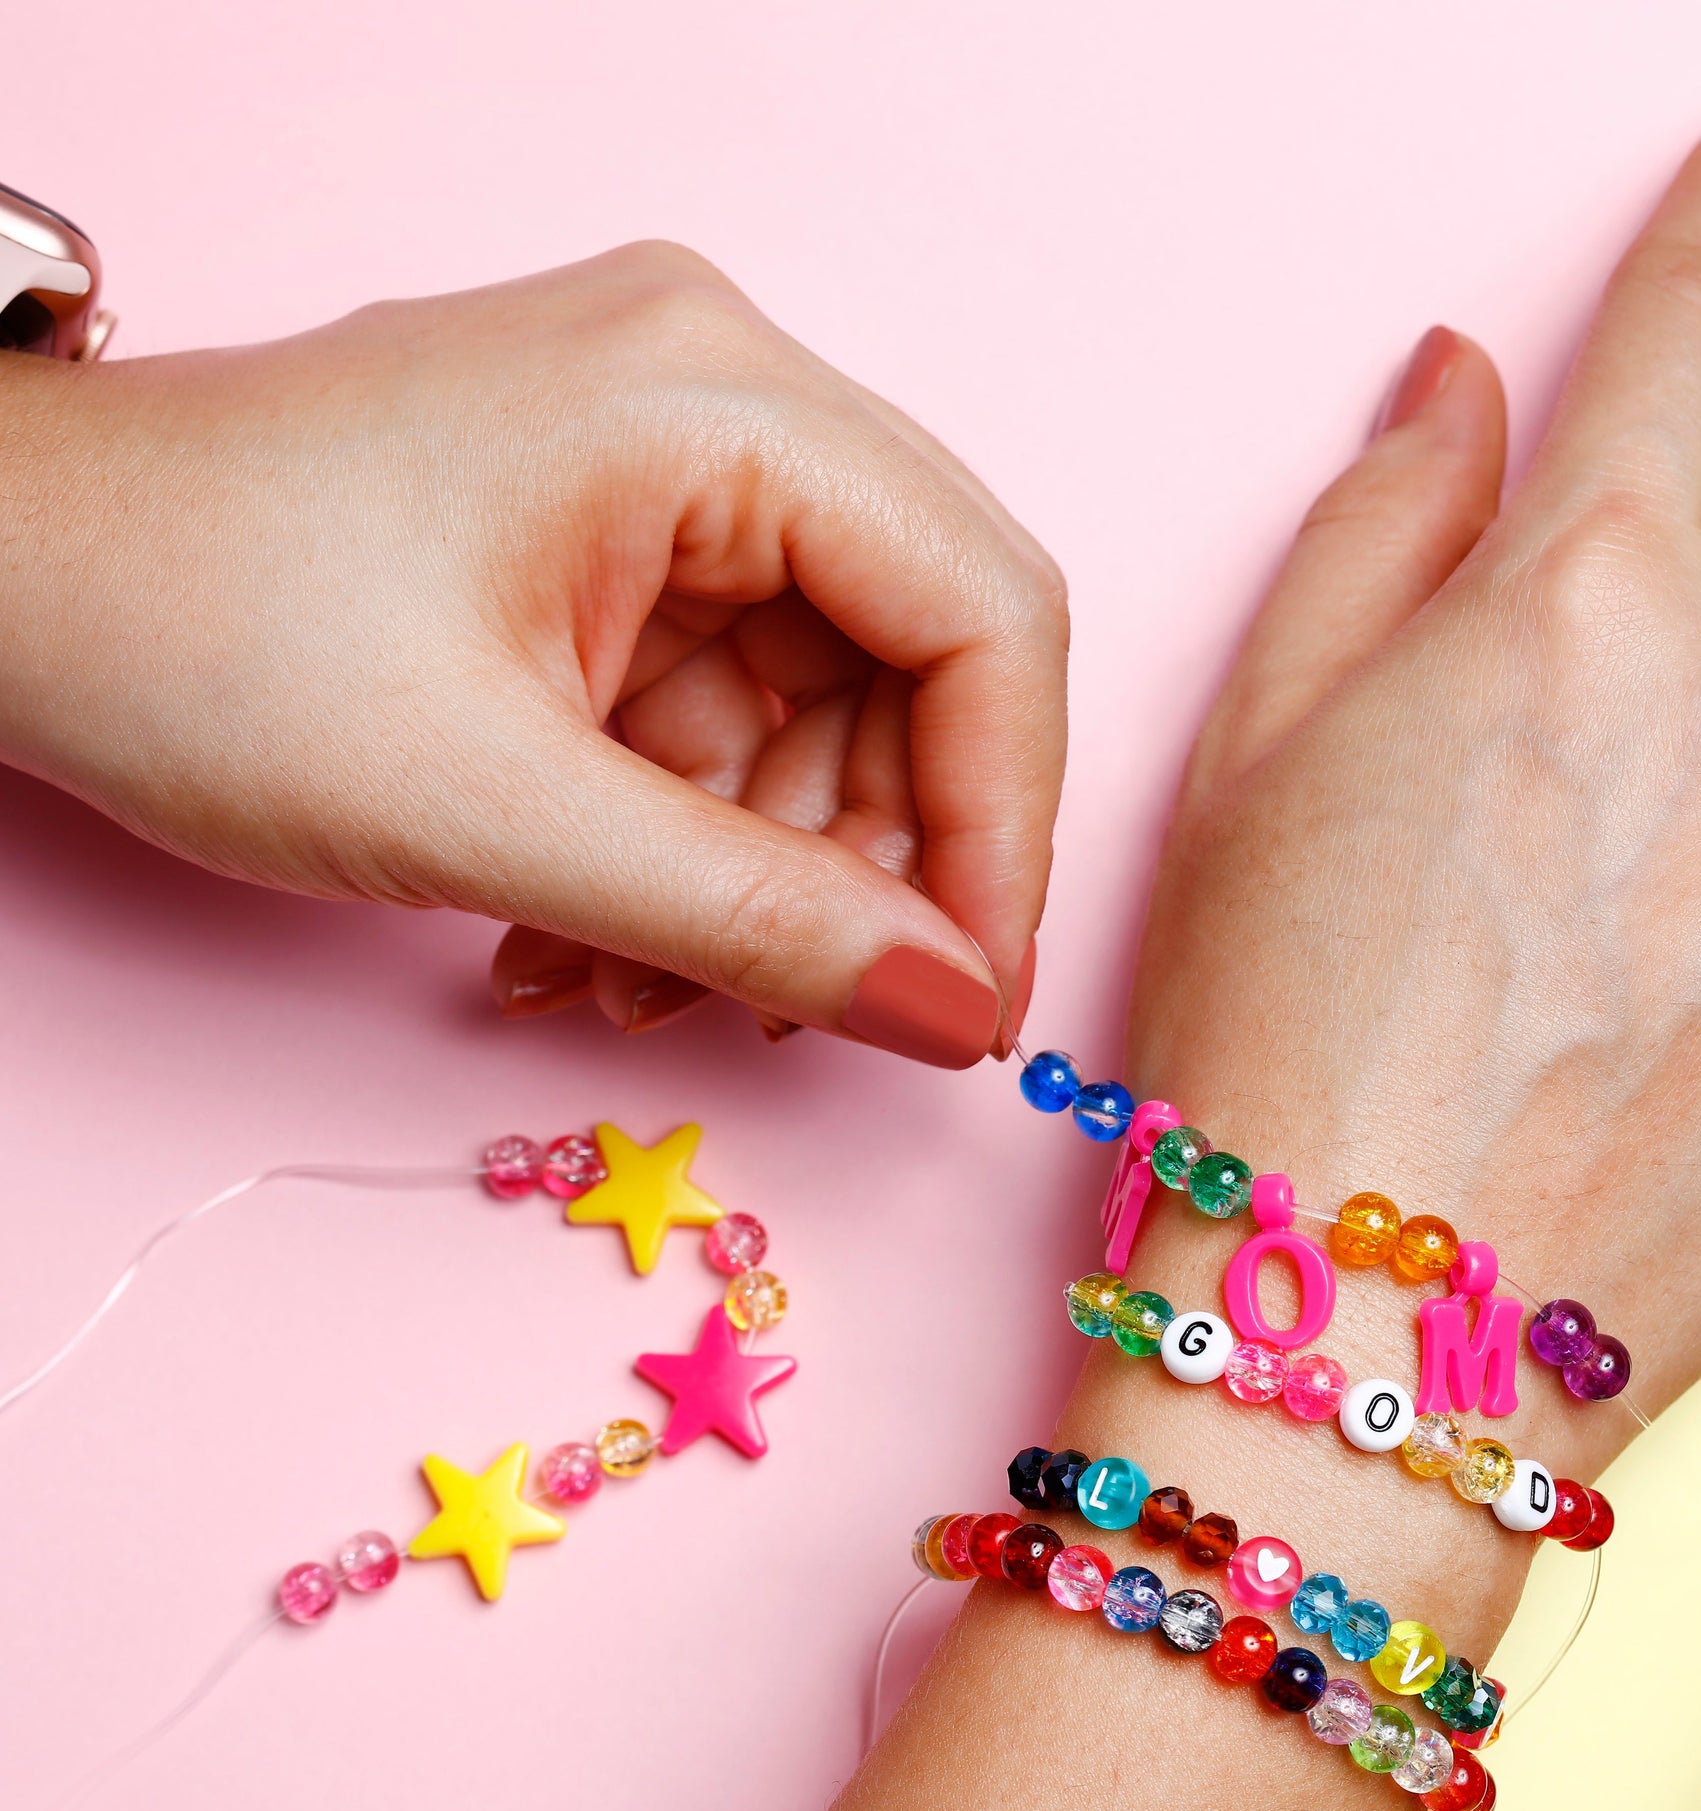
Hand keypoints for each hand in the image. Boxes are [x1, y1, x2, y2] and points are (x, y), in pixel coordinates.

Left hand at [0, 244, 1064, 1064]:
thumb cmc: (191, 630)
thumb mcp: (491, 806)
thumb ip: (754, 920)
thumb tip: (957, 1015)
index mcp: (713, 396)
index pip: (983, 610)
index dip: (1001, 825)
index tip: (965, 1000)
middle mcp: (720, 399)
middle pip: (919, 665)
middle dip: (863, 865)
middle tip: (789, 1009)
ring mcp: (669, 469)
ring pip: (825, 715)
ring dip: (754, 883)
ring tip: (611, 986)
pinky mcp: (618, 543)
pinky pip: (729, 720)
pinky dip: (683, 851)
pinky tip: (576, 936)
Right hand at [733, 74, 1700, 1810]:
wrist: (1364, 1332)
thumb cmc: (1266, 1035)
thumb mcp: (1250, 749)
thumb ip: (1383, 526)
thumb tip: (1474, 386)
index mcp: (1576, 598)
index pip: (1690, 327)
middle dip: (1693, 572)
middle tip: (1564, 732)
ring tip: (1605, 915)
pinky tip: (1687, 996)